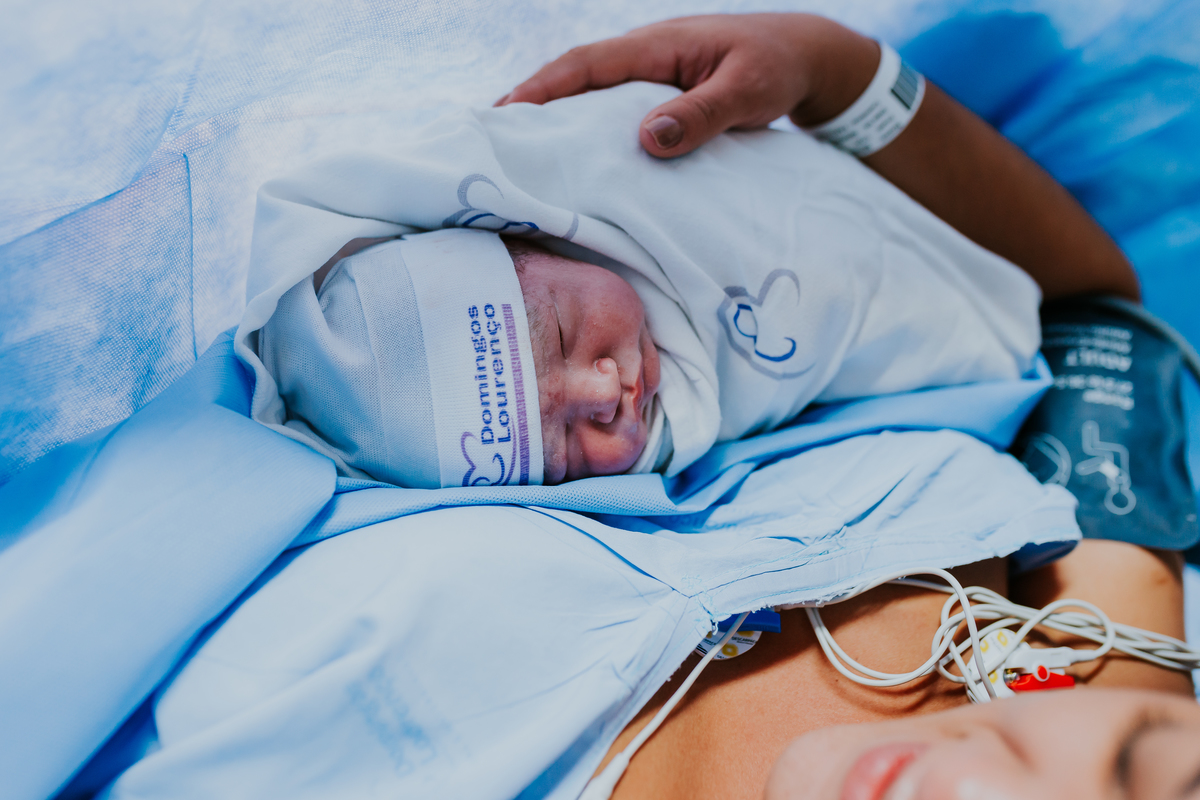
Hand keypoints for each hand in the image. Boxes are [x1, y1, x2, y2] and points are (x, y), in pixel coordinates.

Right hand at [497, 14, 878, 157]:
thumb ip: (701, 115)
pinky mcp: (660, 95)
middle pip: (574, 77)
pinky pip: (611, 108)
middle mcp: (645, 56)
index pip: (585, 65)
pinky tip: (573, 156)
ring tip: (519, 155)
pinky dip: (585, 128)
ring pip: (590, 94)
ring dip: (555, 118)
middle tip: (491, 141)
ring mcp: (650, 75)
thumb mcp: (747, 91)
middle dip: (531, 104)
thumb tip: (647, 139)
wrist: (806, 58)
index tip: (505, 114)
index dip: (542, 89)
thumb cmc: (778, 68)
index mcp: (657, 46)